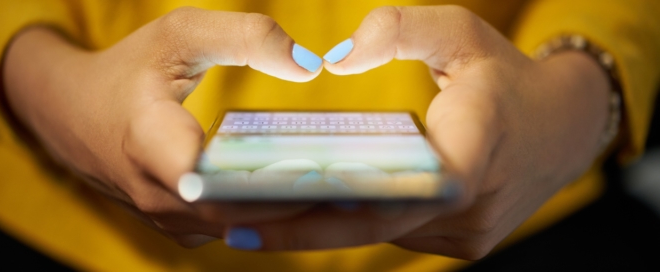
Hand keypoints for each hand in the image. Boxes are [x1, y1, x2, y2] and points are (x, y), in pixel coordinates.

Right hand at [1, 7, 324, 246]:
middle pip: (242, 213)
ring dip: (291, 213)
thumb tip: (311, 64)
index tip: (328, 172)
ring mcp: (168, 219)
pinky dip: (270, 215)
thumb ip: (247, 37)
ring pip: (241, 227)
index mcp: (151, 143)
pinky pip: (233, 227)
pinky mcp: (180, 226)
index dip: (273, 183)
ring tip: (349, 192)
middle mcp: (159, 196)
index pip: (218, 181)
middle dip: (301, 202)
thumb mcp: (180, 34)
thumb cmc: (129, 70)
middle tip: (363, 185)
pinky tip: (310, 196)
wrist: (71, 115)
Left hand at [222, 6, 610, 258]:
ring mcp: (468, 234)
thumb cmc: (505, 77)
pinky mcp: (463, 242)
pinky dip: (355, 222)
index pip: (394, 192)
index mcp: (475, 149)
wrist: (564, 129)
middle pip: (372, 225)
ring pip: (381, 234)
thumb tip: (335, 58)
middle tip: (230, 224)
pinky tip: (311, 210)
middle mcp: (471, 207)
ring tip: (255, 217)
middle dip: (300, 227)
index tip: (258, 214)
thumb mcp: (461, 33)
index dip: (324, 210)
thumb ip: (399, 30)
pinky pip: (397, 233)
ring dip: (323, 227)